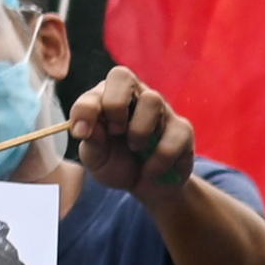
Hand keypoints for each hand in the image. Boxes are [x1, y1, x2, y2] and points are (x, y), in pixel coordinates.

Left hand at [62, 66, 197, 197]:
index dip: (86, 109)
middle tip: (114, 132)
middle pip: (122, 75)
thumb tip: (88, 128)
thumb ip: (91, 143)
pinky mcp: (182, 130)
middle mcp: (135, 97)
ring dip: (139, 130)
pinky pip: (173, 136)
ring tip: (135, 149)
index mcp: (108, 98)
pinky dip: (158, 159)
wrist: (147, 188)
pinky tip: (151, 170)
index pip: (95, 90)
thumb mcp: (97, 159)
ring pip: (152, 100)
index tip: (81, 133)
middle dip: (114, 105)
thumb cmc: (118, 165)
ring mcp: (162, 110)